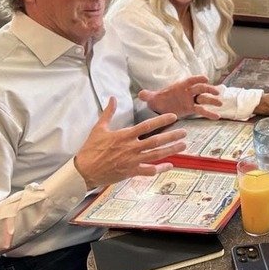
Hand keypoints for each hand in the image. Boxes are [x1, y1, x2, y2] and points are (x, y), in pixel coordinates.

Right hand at [74, 97, 188, 189]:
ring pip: (156, 155)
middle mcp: (131, 148)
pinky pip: (149, 171)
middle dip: (172, 136)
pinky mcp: (131, 172)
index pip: (147, 126)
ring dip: (171, 150)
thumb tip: (112, 97)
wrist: (84, 170)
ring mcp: (132, 161)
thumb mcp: (99, 128)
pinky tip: (170, 165)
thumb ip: (108, 112)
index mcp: (124, 136)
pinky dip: (160, 168)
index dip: (161, 120)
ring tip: (183, 146)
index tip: (173, 117)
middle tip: (184, 132)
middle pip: (156, 141)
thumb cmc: (91, 149)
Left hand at [139, 75, 221, 119]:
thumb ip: (147, 95)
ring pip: (204, 98)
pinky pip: (202, 110)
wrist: (160, 106)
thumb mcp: (152, 98)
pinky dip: (210, 113)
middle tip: (216, 92)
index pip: (190, 80)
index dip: (198, 79)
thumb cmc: (158, 99)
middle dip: (208, 89)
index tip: (206, 78)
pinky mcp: (192, 109)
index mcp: (180, 86)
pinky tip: (217, 116)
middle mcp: (188, 92)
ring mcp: (191, 100)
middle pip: (200, 88)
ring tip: (220, 104)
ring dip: (212, 100)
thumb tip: (140, 94)